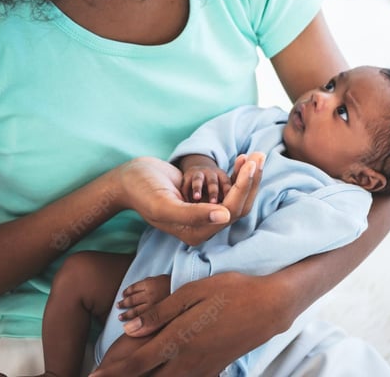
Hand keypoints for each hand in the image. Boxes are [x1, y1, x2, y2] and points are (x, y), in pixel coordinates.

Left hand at [90, 272, 291, 376]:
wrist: (270, 306)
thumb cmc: (231, 291)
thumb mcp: (192, 292)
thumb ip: (160, 313)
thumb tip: (130, 328)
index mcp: (178, 340)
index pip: (136, 364)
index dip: (112, 373)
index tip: (92, 376)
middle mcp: (187, 361)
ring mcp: (202, 368)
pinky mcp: (215, 369)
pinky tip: (166, 375)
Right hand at [113, 155, 262, 246]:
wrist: (130, 179)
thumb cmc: (143, 190)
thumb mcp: (164, 204)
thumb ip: (193, 214)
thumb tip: (224, 216)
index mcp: (196, 233)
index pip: (230, 212)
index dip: (243, 188)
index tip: (250, 163)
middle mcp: (203, 227)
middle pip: (238, 206)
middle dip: (251, 181)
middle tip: (258, 155)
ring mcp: (205, 214)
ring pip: (236, 198)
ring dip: (248, 178)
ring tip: (255, 155)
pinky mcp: (204, 200)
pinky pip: (228, 191)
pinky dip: (237, 176)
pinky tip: (241, 160)